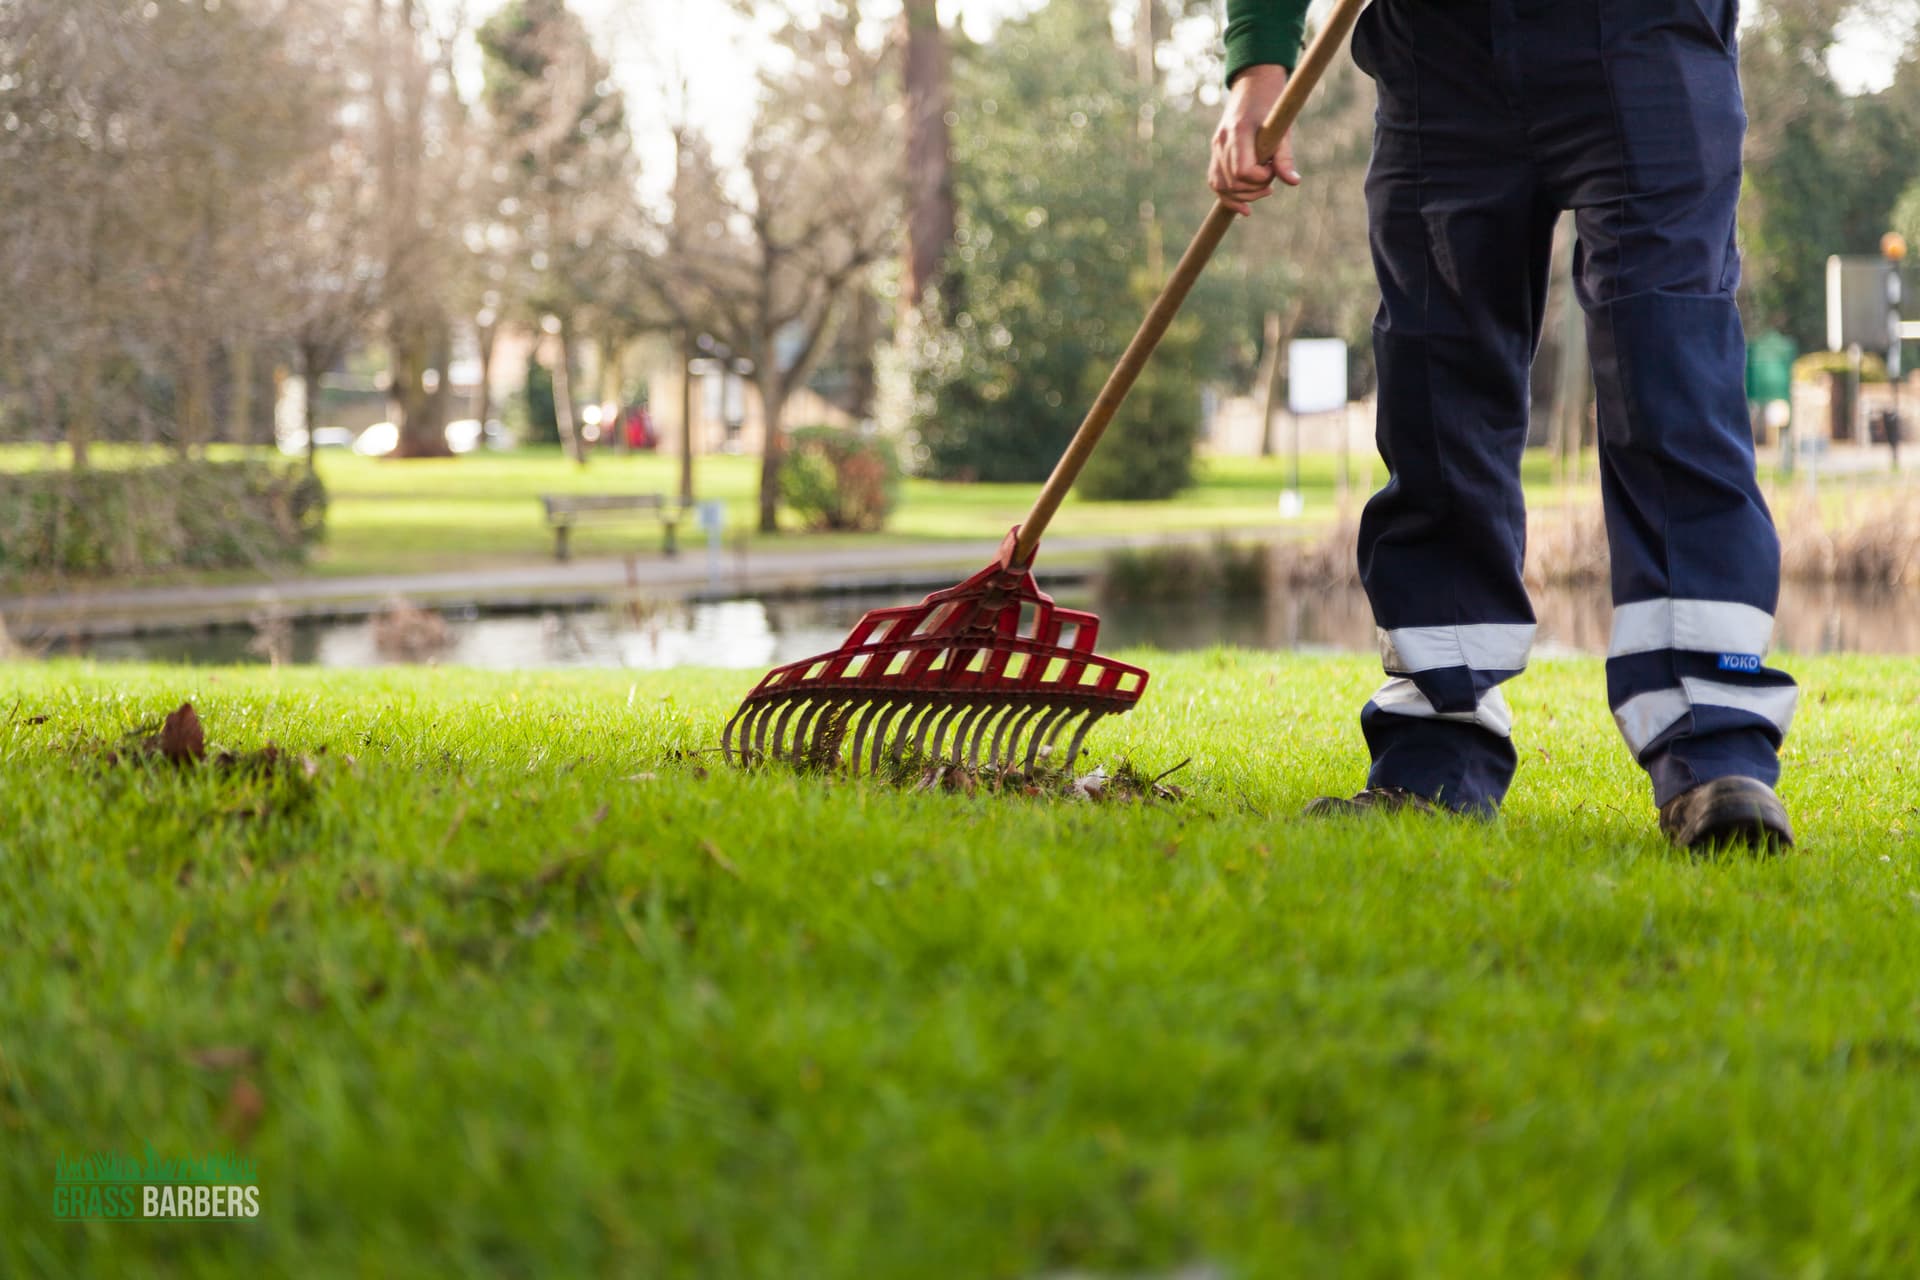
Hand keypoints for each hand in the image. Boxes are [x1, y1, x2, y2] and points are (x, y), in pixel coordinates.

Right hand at [1208, 64, 1299, 215]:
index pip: (1243, 172)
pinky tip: (1244, 207)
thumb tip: (1294, 182)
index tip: (1273, 172)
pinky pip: (1216, 182)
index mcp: (1238, 132)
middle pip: (1232, 183)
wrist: (1253, 86)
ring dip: (1242, 197)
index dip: (1260, 179)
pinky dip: (1228, 197)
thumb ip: (1284, 157)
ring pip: (1220, 187)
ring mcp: (1215, 148)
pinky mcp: (1215, 153)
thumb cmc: (1271, 105)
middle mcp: (1222, 142)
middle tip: (1271, 184)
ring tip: (1262, 191)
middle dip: (1254, 191)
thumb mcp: (1282, 128)